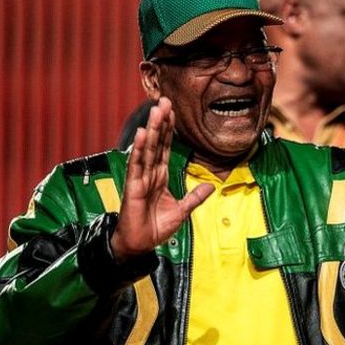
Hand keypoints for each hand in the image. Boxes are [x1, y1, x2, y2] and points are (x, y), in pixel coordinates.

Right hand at [110, 97, 212, 262]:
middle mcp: (149, 174)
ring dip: (151, 129)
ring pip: (147, 149)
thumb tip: (211, 187)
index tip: (173, 112)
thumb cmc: (155, 228)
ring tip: (156, 110)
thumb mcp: (182, 211)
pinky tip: (142, 134)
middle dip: (161, 122)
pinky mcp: (133, 187)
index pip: (165, 148)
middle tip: (165, 100)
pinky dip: (139, 149)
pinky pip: (137, 165)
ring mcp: (140, 179)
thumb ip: (195, 197)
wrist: (140, 244)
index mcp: (159, 177)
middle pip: (156, 143)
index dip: (169, 130)